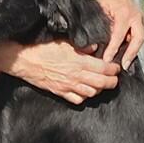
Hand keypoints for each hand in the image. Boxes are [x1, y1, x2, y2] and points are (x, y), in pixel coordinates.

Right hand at [0, 38, 119, 104]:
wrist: (26, 61)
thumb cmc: (44, 49)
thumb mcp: (65, 42)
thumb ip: (82, 46)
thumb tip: (95, 47)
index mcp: (79, 62)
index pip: (103, 68)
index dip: (113, 69)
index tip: (116, 68)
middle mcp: (76, 76)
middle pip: (101, 83)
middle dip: (111, 82)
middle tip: (114, 79)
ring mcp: (69, 86)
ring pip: (92, 93)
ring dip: (99, 89)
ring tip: (101, 85)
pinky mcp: (61, 92)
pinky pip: (78, 100)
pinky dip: (84, 97)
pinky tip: (85, 91)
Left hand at [99, 0, 143, 69]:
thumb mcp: (100, 9)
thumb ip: (101, 26)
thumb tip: (97, 44)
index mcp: (124, 12)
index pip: (119, 35)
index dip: (113, 49)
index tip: (107, 60)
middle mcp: (136, 15)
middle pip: (138, 38)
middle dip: (131, 54)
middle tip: (124, 66)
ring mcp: (142, 18)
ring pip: (141, 38)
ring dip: (134, 51)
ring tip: (126, 63)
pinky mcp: (143, 21)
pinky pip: (140, 36)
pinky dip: (134, 45)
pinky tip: (128, 55)